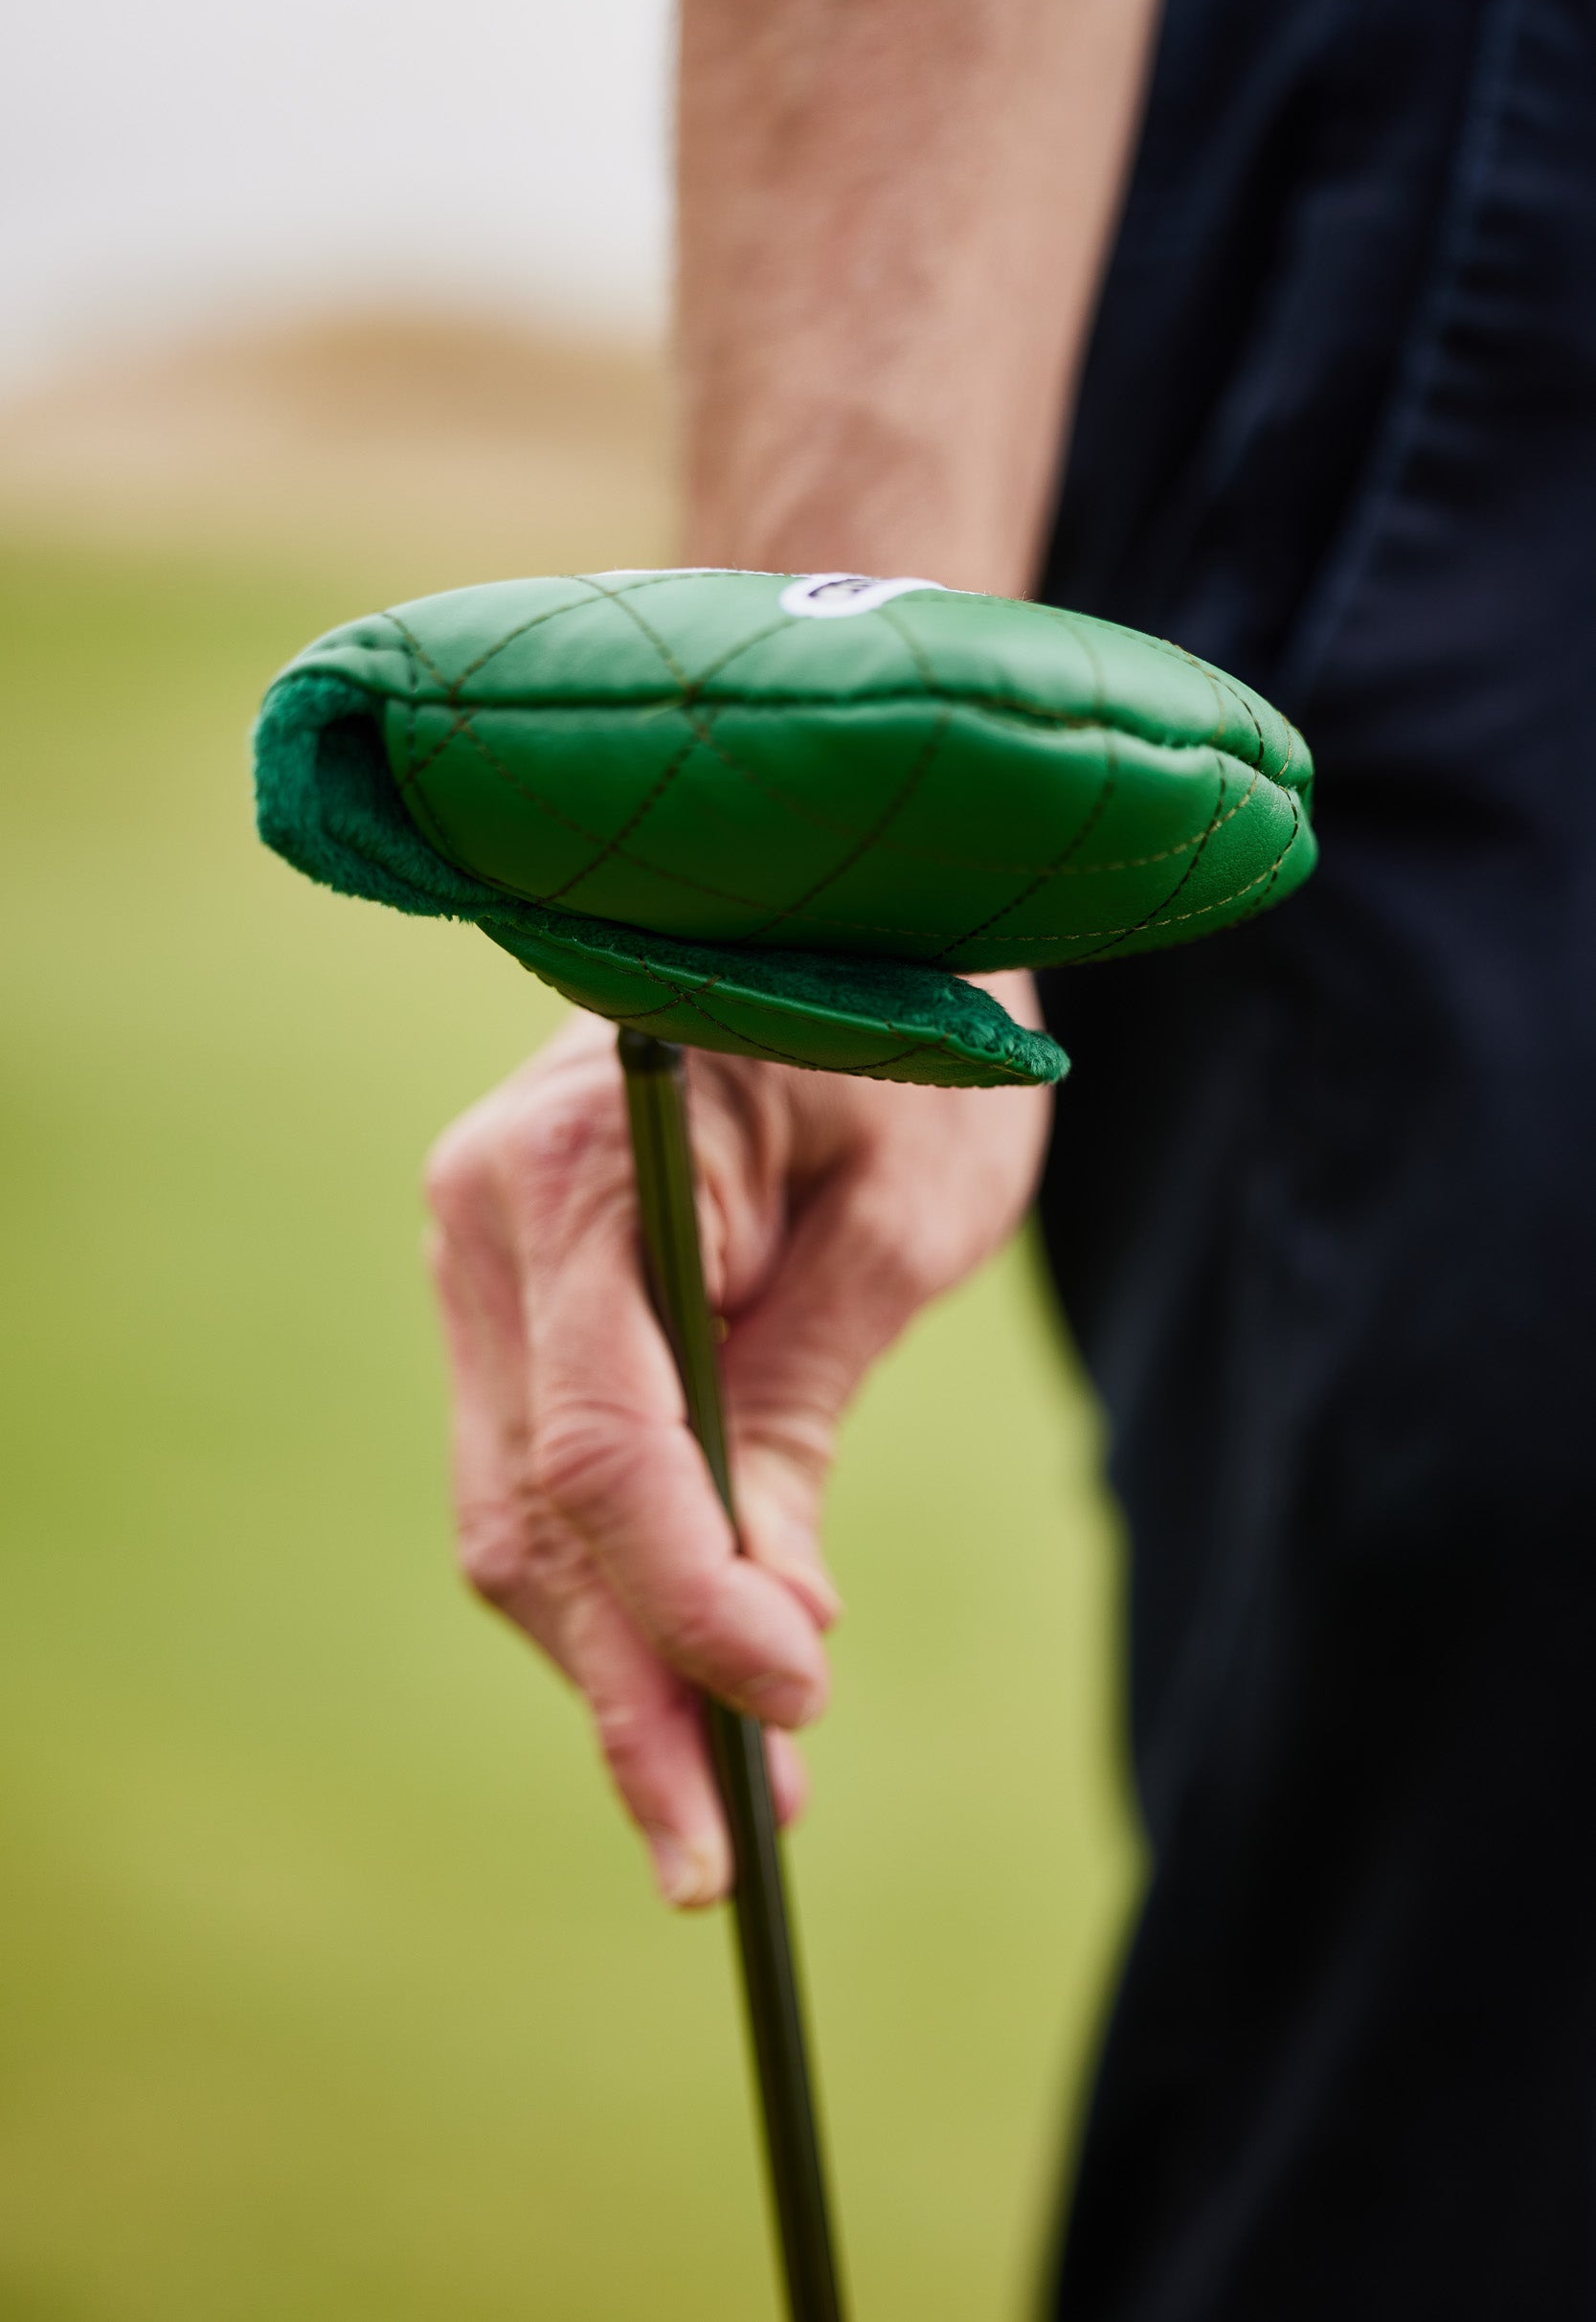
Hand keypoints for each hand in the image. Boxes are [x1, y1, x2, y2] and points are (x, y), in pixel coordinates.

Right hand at [423, 978, 1051, 1906]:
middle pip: (532, 1513)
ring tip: (739, 1800)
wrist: (857, 899)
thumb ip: (806, 1413)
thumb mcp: (906, 1220)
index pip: (601, 1444)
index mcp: (580, 1164)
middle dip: (634, 1691)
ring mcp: (483, 1259)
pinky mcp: (520, 1298)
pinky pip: (548, 1475)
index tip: (796, 1710)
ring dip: (622, 1666)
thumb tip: (763, 1633)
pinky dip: (623, 1586)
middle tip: (733, 1858)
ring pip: (520, 1521)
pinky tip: (706, 1674)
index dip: (688, 1601)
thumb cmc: (913, 1023)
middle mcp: (486, 1215)